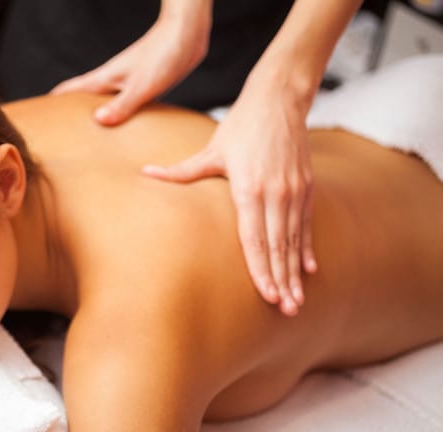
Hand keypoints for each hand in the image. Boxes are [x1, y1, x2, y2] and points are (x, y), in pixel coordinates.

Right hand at [51, 1, 211, 125]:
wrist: (187, 33)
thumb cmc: (165, 53)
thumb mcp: (142, 86)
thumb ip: (122, 105)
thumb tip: (99, 121)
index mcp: (105, 79)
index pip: (68, 90)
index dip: (51, 103)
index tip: (37, 120)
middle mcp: (111, 80)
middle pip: (82, 99)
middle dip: (69, 115)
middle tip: (60, 138)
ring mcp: (125, 82)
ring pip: (102, 103)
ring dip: (94, 117)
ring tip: (89, 139)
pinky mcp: (142, 86)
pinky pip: (122, 105)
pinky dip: (117, 117)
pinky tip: (122, 130)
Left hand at [142, 75, 316, 315]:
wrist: (279, 99)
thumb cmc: (240, 126)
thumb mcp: (209, 150)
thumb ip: (180, 171)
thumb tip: (144, 172)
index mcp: (249, 189)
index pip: (254, 239)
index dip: (261, 270)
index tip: (266, 295)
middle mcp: (276, 194)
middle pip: (278, 247)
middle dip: (282, 281)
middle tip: (287, 310)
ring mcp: (294, 191)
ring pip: (295, 241)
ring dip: (296, 272)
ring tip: (297, 301)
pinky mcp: (306, 186)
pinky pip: (307, 225)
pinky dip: (307, 249)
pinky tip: (310, 270)